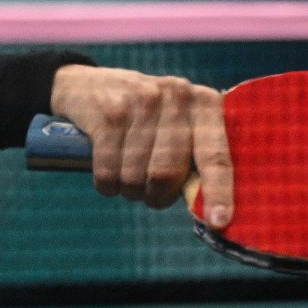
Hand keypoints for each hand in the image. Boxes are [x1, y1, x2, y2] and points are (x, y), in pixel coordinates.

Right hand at [49, 65, 233, 227]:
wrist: (89, 85)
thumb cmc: (148, 119)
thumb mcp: (180, 125)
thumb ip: (198, 159)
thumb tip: (211, 212)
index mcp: (205, 104)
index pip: (215, 155)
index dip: (218, 191)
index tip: (218, 221)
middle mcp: (177, 97)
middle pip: (167, 173)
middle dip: (157, 196)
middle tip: (152, 196)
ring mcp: (141, 101)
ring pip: (136, 177)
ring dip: (130, 191)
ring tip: (128, 176)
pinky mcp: (109, 112)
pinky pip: (108, 172)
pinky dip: (107, 186)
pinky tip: (108, 174)